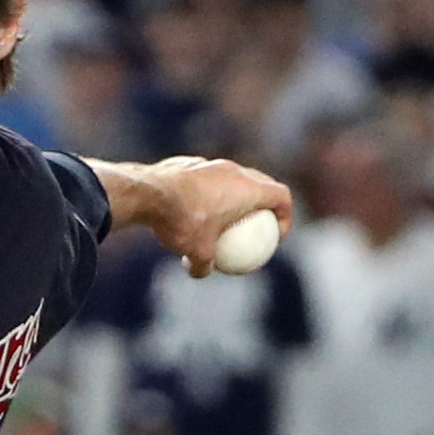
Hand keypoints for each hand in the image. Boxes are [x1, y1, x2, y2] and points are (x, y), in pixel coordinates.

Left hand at [130, 157, 293, 277]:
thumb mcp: (196, 252)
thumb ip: (204, 265)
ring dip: (233, 196)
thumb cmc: (181, 221)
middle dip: (264, 202)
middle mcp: (233, 170)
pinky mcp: (190, 163)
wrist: (147, 194)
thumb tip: (202, 271)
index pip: (281, 195)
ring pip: (231, 178)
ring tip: (223, 217)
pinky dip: (208, 193)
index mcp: (247, 188)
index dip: (286, 215)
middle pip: (261, 182)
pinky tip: (192, 209)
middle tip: (256, 223)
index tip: (276, 234)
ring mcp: (211, 164)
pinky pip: (207, 178)